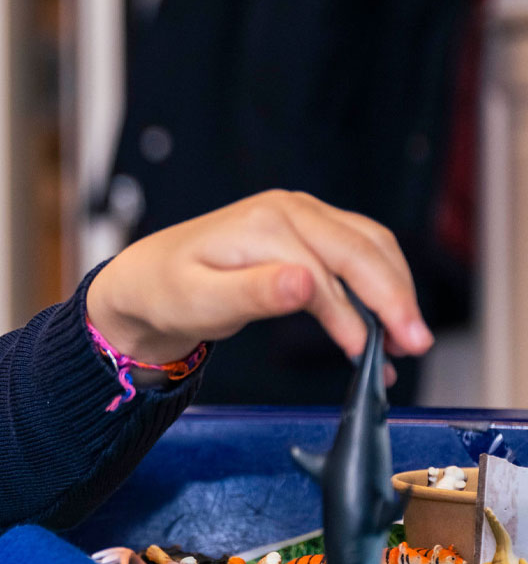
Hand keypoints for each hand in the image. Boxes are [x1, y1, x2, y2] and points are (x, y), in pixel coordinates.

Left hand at [87, 190, 432, 378]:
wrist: (148, 280)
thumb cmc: (167, 292)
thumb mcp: (200, 301)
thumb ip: (252, 294)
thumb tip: (305, 283)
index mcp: (263, 224)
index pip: (324, 270)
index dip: (351, 315)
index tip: (366, 354)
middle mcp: (288, 209)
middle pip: (362, 250)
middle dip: (395, 298)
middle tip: (414, 345)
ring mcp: (301, 215)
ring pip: (370, 247)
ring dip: (395, 290)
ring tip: (405, 341)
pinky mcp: (309, 229)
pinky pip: (358, 252)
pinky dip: (379, 285)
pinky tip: (383, 325)